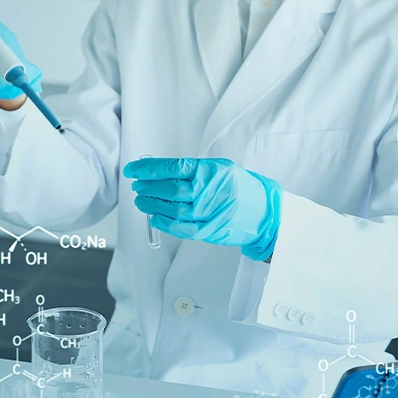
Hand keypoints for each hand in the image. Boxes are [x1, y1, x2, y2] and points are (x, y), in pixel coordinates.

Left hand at [123, 158, 281, 260]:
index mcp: (211, 171)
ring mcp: (210, 212)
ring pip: (173, 209)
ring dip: (152, 205)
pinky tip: (155, 217)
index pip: (173, 168)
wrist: (263, 211)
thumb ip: (193, 171)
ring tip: (141, 200)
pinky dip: (165, 223)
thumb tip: (159, 172)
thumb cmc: (239, 187)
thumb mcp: (220, 169)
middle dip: (148, 187)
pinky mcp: (210, 229)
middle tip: (137, 186)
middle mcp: (210, 190)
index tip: (134, 170)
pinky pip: (182, 228)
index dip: (149, 169)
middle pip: (170, 189)